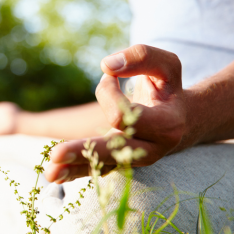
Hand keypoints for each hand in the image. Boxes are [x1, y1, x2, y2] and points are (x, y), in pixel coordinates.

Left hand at [45, 45, 187, 182]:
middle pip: (111, 151)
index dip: (108, 92)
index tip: (109, 76)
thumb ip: (141, 57)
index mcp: (166, 126)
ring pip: (101, 166)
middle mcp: (150, 149)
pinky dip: (74, 172)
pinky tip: (54, 176)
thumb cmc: (169, 88)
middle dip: (82, 151)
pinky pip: (96, 170)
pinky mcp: (120, 163)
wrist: (185, 120)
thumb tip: (106, 66)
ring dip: (72, 169)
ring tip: (49, 173)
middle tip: (55, 154)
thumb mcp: (167, 66)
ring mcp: (133, 160)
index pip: (124, 114)